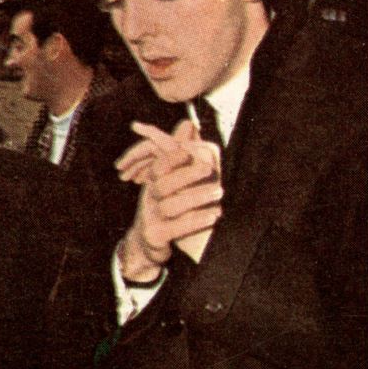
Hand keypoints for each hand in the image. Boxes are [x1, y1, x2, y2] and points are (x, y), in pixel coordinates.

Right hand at [116, 120, 222, 278]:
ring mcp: (151, 217)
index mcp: (153, 181)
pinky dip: (196, 220)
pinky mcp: (156, 235)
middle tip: (209, 168)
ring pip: (171, 206)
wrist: (147, 245)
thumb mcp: (171, 180)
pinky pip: (176, 227)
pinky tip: (214, 216)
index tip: (190, 150)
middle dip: (186, 174)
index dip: (173, 157)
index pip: (159, 165)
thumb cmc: (165, 208)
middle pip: (163, 183)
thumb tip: (188, 123)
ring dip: (196, 197)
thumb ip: (181, 153)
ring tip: (219, 192)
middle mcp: (149, 197)